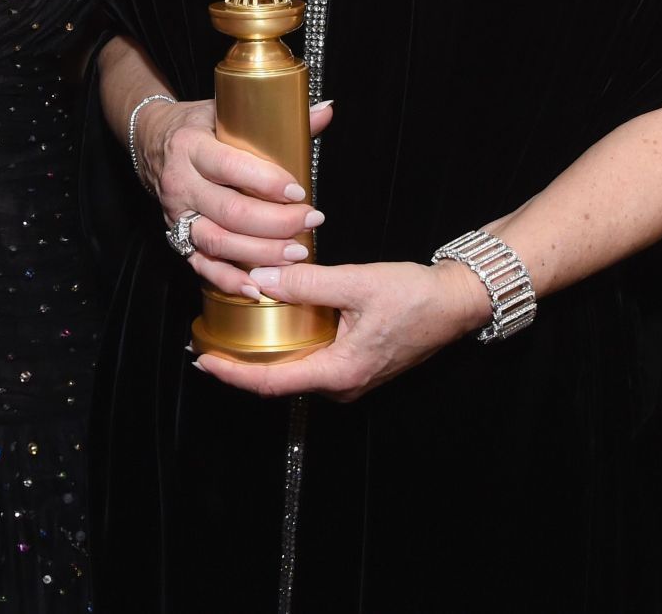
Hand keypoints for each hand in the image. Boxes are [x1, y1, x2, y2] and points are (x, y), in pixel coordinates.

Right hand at [138, 97, 333, 298]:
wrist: (151, 142)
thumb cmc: (197, 126)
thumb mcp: (227, 111)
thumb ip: (276, 116)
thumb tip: (324, 111)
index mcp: (192, 146)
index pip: (231, 166)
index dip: (267, 182)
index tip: (299, 191)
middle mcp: (181, 183)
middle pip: (230, 211)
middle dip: (276, 222)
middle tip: (310, 221)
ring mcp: (177, 215)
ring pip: (218, 241)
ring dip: (260, 253)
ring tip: (296, 253)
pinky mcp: (176, 238)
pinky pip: (202, 265)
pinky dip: (229, 280)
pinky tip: (256, 288)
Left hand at [194, 257, 489, 402]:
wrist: (458, 302)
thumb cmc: (415, 295)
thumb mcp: (357, 283)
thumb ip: (307, 282)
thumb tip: (262, 277)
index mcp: (340, 372)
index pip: (272, 382)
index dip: (233, 374)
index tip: (202, 360)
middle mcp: (343, 385)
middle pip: (279, 382)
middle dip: (241, 364)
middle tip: (206, 341)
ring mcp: (351, 379)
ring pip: (295, 372)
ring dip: (263, 355)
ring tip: (230, 332)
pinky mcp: (357, 366)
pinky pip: (312, 363)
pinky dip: (287, 348)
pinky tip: (272, 325)